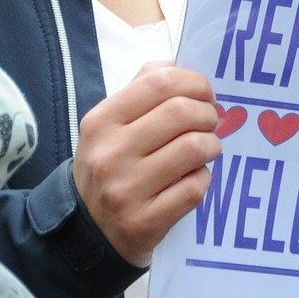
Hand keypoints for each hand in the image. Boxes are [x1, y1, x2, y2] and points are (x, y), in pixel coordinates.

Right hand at [71, 61, 220, 267]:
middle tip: (211, 121)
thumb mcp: (109, 127)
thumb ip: (140, 90)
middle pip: (182, 112)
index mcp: (101, 122)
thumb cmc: (108, 168)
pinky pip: (194, 187)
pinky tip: (194, 178)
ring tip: (207, 149)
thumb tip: (178, 63)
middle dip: (208, 113)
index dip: (194, 82)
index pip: (159, 82)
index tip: (205, 93)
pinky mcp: (145, 222)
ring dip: (211, 145)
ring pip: (193, 148)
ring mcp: (126, 190)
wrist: (87, 233)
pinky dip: (203, 178)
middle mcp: (110, 154)